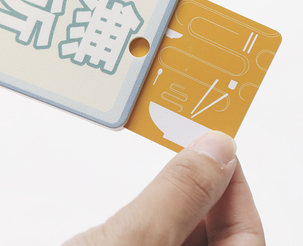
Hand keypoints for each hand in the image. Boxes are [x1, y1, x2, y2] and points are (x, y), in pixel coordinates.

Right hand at [63, 131, 264, 245]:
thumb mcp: (138, 241)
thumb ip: (181, 194)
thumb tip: (216, 150)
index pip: (247, 239)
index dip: (237, 188)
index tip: (220, 148)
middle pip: (219, 237)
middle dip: (208, 190)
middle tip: (194, 150)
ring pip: (188, 237)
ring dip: (183, 201)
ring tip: (175, 168)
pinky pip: (162, 240)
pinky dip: (160, 215)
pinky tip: (153, 201)